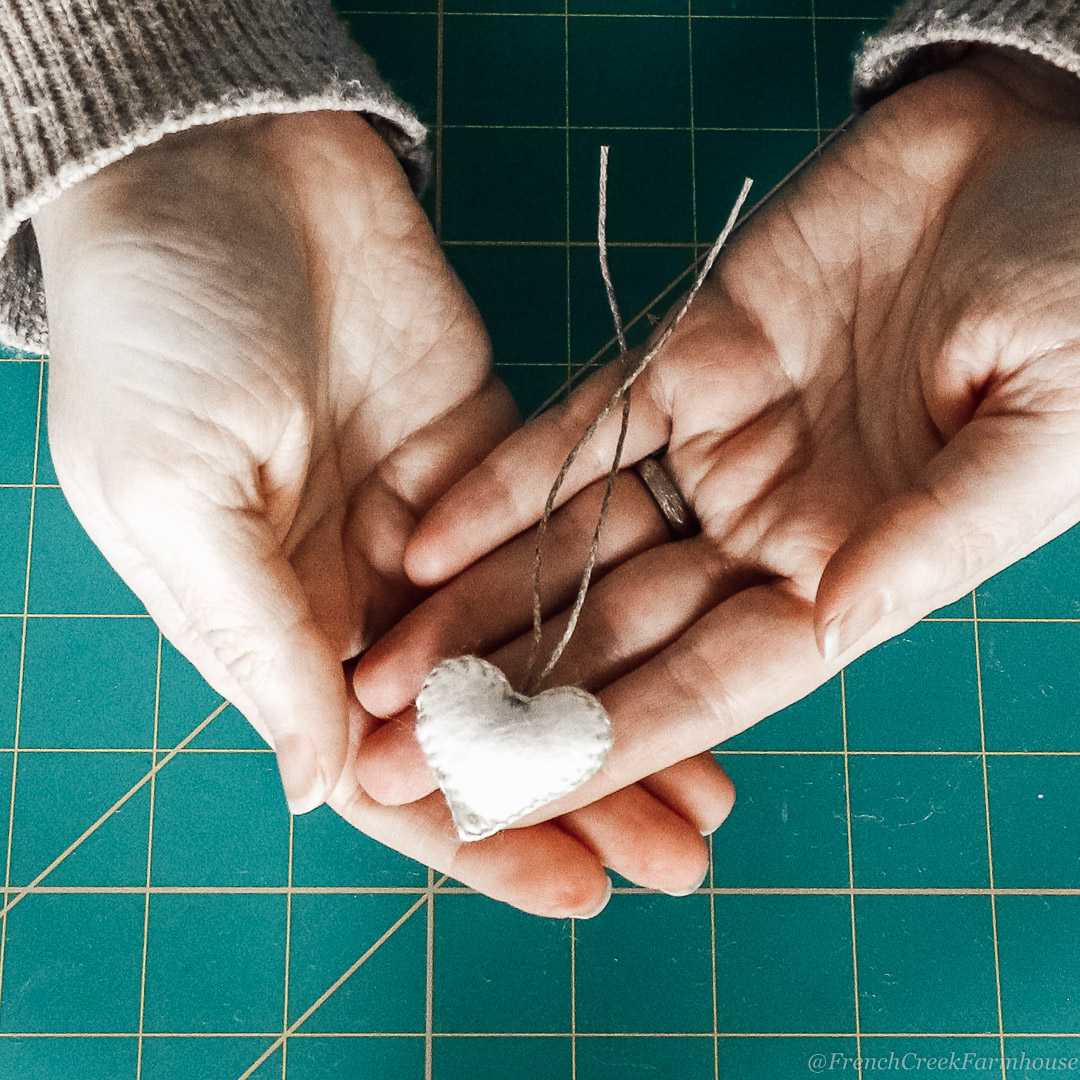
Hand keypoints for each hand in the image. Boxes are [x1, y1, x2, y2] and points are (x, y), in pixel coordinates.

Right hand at [34, 112, 733, 914]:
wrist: (217, 173)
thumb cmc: (156, 333)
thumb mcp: (175, 496)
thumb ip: (258, 645)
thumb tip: (325, 794)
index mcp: (281, 625)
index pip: (390, 767)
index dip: (480, 833)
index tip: (575, 887)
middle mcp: (367, 594)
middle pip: (489, 721)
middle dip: (579, 792)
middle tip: (678, 861)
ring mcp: (440, 526)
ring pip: (544, 647)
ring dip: (622, 714)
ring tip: (711, 794)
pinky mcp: (497, 454)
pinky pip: (568, 547)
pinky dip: (625, 605)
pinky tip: (694, 651)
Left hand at [350, 52, 1079, 821]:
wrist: (1059, 147)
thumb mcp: (1045, 433)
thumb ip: (931, 534)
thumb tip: (830, 624)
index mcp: (857, 570)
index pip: (713, 684)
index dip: (608, 746)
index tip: (509, 797)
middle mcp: (773, 523)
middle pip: (619, 631)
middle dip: (508, 698)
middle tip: (396, 758)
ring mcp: (723, 439)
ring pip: (578, 542)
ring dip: (478, 608)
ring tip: (379, 670)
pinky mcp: (691, 348)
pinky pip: (583, 425)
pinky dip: (505, 481)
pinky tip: (425, 542)